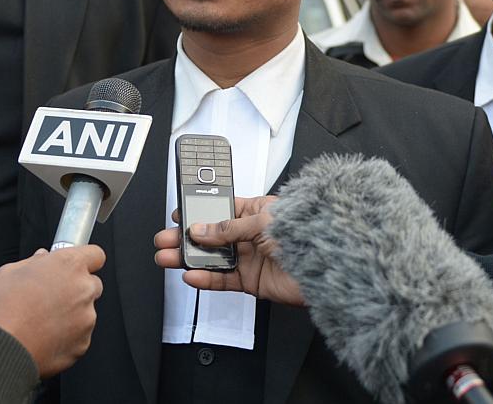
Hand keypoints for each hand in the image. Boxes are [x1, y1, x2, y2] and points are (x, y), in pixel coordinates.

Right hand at [0, 244, 105, 377]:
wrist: (0, 347)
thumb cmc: (1, 308)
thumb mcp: (10, 272)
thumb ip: (34, 262)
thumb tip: (42, 259)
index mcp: (69, 265)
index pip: (96, 254)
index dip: (84, 260)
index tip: (74, 266)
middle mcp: (84, 290)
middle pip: (93, 284)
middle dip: (77, 288)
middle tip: (52, 296)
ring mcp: (86, 318)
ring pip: (86, 312)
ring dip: (72, 314)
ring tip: (42, 320)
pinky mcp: (83, 343)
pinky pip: (80, 336)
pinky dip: (68, 337)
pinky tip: (45, 337)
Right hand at [152, 196, 305, 306]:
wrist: (328, 267)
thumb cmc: (307, 232)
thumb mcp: (263, 221)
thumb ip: (229, 227)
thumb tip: (201, 229)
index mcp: (255, 211)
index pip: (220, 209)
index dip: (198, 212)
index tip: (179, 215)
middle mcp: (250, 234)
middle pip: (210, 236)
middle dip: (185, 238)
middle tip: (164, 239)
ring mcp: (250, 258)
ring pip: (212, 259)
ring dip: (189, 259)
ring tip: (166, 258)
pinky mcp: (251, 281)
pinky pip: (223, 280)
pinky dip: (206, 279)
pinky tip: (191, 276)